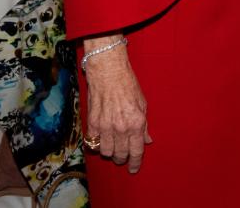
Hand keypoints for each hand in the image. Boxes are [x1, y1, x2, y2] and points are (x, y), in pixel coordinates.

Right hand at [81, 36, 152, 172]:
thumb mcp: (143, 104)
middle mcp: (121, 127)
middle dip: (122, 158)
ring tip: (112, 147)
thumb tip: (147, 140)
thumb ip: (144, 125)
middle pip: (120, 154)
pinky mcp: (92, 123)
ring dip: (109, 152)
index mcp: (136, 122)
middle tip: (123, 156)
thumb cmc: (128, 84)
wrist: (108, 70)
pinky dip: (96, 144)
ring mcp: (105, 126)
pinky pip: (93, 143)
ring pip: (105, 152)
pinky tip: (100, 140)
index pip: (136, 151)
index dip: (135, 163)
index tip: (133, 169)